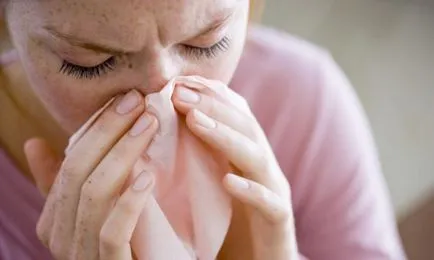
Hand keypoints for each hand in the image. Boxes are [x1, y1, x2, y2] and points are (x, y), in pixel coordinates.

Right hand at [25, 90, 157, 259]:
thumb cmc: (118, 245)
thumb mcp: (88, 212)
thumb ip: (63, 182)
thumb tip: (33, 142)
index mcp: (54, 219)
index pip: (70, 161)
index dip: (97, 127)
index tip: (126, 99)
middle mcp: (61, 236)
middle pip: (79, 171)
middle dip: (109, 131)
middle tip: (138, 102)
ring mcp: (82, 254)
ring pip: (94, 195)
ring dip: (123, 154)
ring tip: (148, 126)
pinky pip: (112, 232)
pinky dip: (128, 202)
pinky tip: (148, 175)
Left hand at [172, 77, 297, 259]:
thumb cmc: (226, 223)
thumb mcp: (208, 183)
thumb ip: (196, 155)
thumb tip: (161, 125)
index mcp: (246, 155)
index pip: (233, 114)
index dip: (208, 95)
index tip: (176, 82)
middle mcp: (262, 168)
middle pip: (245, 127)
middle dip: (212, 106)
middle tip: (178, 92)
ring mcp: (274, 193)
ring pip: (256, 158)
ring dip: (226, 136)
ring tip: (194, 120)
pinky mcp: (279, 224)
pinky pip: (269, 204)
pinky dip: (249, 190)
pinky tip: (227, 182)